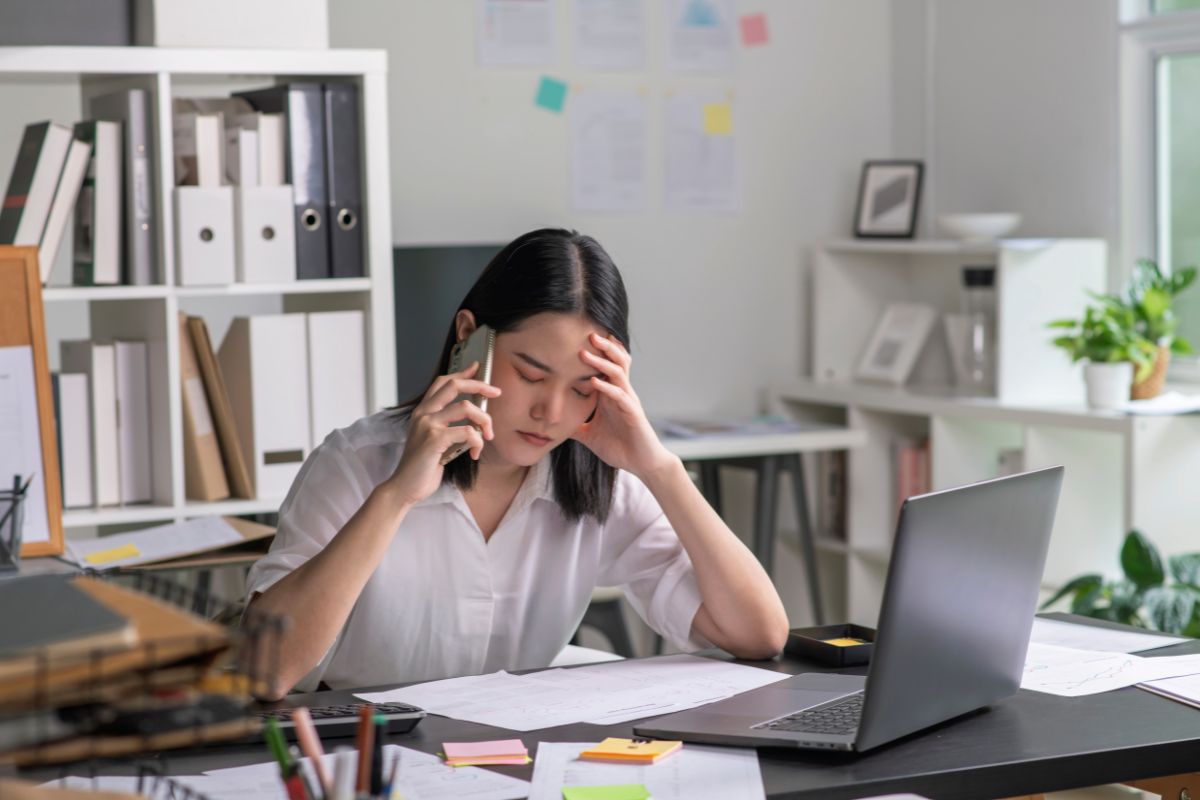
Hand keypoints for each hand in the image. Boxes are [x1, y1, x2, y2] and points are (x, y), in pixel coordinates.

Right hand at [385, 362, 500, 506]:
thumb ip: (448, 426)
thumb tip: (474, 418)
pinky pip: (467, 432)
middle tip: (497, 392)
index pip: (443, 382)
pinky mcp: (434, 439)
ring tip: (487, 437)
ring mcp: (427, 425)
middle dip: (480, 385)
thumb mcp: (434, 440)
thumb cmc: (423, 466)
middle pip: (455, 386)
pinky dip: (477, 442)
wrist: (404, 487)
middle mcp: (423, 413)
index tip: (478, 367)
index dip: (462, 373)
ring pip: (466, 407)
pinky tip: (475, 454)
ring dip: (484, 421)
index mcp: (423, 411)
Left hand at [570, 333, 676, 479]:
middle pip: (616, 361)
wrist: (641, 464)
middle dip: (603, 347)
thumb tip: (552, 425)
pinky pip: (620, 395)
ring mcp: (628, 401)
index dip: (596, 351)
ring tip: (587, 352)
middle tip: (587, 333)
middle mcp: (621, 393)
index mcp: (611, 394)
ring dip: (603, 362)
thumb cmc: (619, 447)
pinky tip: (595, 382)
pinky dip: (607, 387)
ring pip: (619, 373)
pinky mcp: (633, 414)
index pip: (605, 366)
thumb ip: (574, 426)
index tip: (578, 337)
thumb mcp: (589, 435)